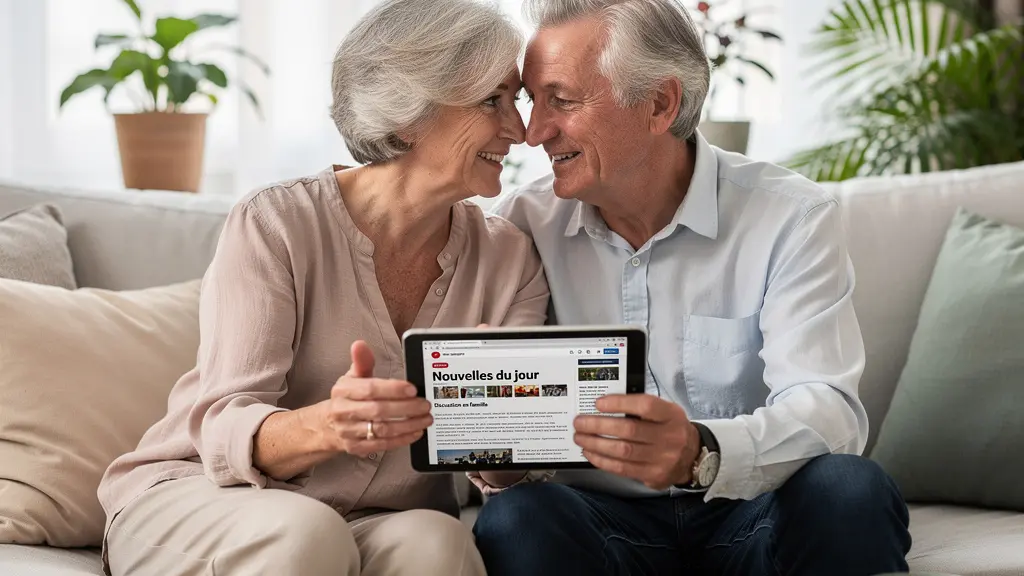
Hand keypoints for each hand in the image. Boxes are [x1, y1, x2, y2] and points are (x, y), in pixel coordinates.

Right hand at [324, 340, 431, 456]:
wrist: (327, 425)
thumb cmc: (347, 397)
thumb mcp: (352, 377)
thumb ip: (362, 361)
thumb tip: (360, 344)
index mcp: (343, 390)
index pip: (370, 389)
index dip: (393, 389)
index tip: (412, 389)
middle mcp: (343, 411)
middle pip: (378, 410)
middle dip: (406, 408)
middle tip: (425, 405)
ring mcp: (348, 432)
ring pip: (382, 430)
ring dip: (408, 425)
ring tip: (425, 419)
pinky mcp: (355, 448)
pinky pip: (382, 445)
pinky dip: (401, 440)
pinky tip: (415, 432)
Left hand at [573, 394, 700, 489]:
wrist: (692, 457)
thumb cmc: (671, 429)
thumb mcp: (666, 412)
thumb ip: (640, 408)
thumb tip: (606, 405)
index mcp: (672, 416)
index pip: (645, 406)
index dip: (619, 403)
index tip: (598, 403)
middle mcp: (670, 437)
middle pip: (629, 430)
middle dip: (598, 425)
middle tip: (580, 422)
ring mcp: (662, 459)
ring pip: (623, 451)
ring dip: (596, 444)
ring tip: (580, 437)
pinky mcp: (653, 476)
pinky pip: (622, 469)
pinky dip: (602, 460)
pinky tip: (591, 453)